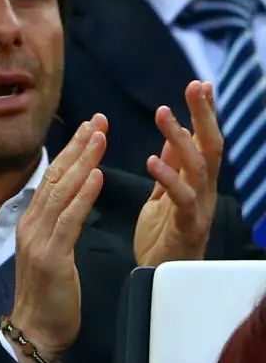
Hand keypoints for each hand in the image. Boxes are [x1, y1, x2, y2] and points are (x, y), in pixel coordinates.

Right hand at [9, 115, 107, 362]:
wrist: (35, 332)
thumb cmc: (49, 298)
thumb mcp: (50, 254)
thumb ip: (56, 227)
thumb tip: (68, 203)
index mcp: (31, 224)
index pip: (51, 179)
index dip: (70, 152)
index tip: (87, 128)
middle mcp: (31, 226)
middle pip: (55, 178)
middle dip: (78, 147)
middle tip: (97, 120)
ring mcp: (39, 240)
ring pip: (62, 192)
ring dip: (83, 162)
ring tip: (100, 137)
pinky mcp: (52, 257)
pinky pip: (69, 221)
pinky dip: (83, 196)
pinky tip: (96, 175)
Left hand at [134, 81, 222, 267]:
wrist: (157, 278)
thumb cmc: (162, 238)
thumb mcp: (164, 197)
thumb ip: (172, 170)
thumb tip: (175, 138)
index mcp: (197, 183)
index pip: (203, 141)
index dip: (203, 114)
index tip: (200, 85)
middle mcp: (204, 192)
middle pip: (210, 147)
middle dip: (203, 115)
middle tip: (195, 86)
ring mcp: (198, 209)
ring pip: (197, 167)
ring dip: (180, 138)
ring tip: (163, 112)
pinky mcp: (186, 226)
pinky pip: (180, 198)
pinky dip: (167, 176)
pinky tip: (152, 159)